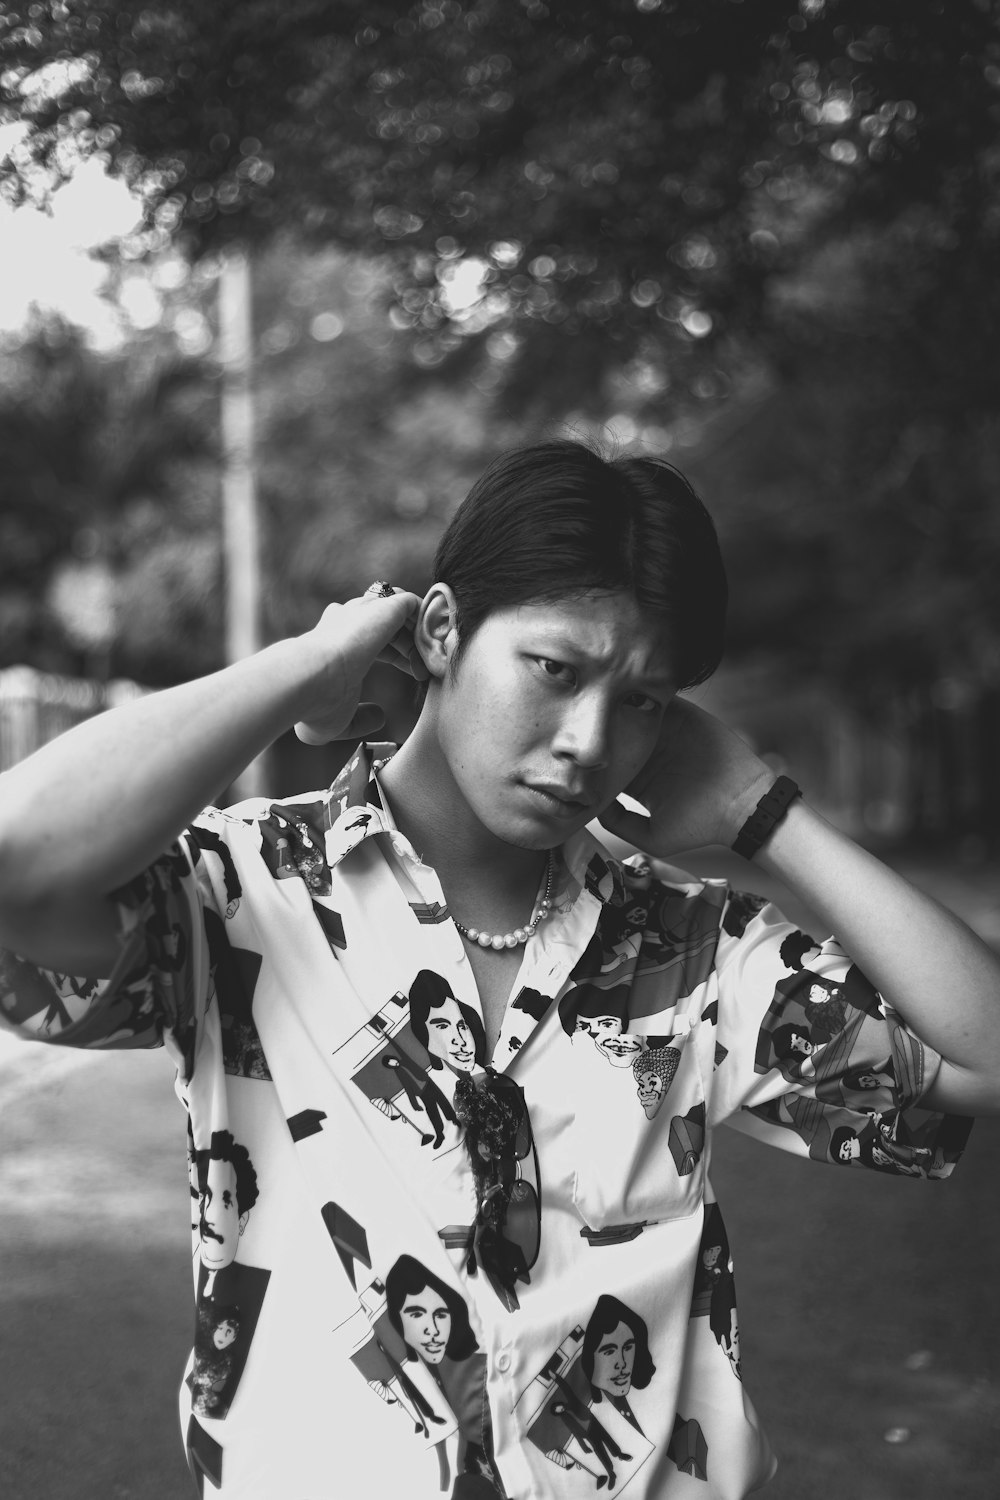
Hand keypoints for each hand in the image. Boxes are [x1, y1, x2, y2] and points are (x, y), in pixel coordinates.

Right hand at [293, 587, 428, 745]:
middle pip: (389, 621)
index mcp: (332, 639)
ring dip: (419, 634)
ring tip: (432, 660)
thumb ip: (360, 719)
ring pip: (402, 610)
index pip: (371, 635)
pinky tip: (434, 647)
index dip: (397, 654)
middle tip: (425, 670)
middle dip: (411, 645)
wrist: (305, 681)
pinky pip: (414, 603)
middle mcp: (347, 619)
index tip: (412, 673)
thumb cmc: (314, 706)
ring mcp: (365, 611)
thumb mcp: (337, 722)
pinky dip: (427, 620)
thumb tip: (380, 715)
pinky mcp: (385, 607)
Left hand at [597, 699, 773, 857]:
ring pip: (631, 714)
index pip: (605, 765)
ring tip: (600, 703)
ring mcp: (664, 732)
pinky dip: (643, 694)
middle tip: (580, 725)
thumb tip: (592, 799)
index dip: (590, 762)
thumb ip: (619, 822)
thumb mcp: (653, 836)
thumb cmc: (700, 826)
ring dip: (617, 707)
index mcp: (636, 778)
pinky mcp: (682, 715)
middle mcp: (647, 753)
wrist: (744, 805)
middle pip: (613, 736)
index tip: (575, 759)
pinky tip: (626, 694)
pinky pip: (658, 700)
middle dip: (598, 731)